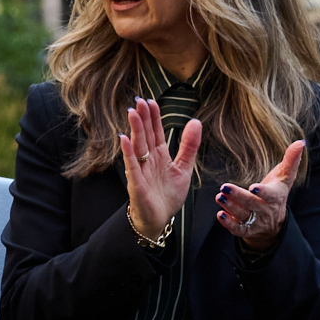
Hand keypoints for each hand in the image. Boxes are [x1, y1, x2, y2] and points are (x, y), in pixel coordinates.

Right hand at [119, 98, 202, 244]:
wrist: (160, 218)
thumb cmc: (168, 194)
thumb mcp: (184, 168)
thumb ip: (189, 146)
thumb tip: (196, 121)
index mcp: (160, 155)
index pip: (156, 132)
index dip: (153, 117)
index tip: (151, 101)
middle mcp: (148, 160)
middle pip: (145, 135)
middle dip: (142, 118)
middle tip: (139, 101)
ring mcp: (141, 170)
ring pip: (137, 146)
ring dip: (135, 129)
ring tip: (132, 113)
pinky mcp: (136, 182)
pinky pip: (131, 165)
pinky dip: (127, 152)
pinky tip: (124, 139)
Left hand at [214, 141, 306, 253]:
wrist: (274, 221)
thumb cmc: (276, 192)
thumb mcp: (284, 177)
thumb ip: (291, 160)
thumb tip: (301, 142)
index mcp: (276, 196)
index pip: (271, 195)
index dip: (263, 192)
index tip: (253, 187)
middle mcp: (266, 210)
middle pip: (252, 204)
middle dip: (239, 196)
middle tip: (224, 187)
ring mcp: (257, 221)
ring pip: (243, 216)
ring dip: (230, 207)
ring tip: (219, 197)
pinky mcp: (246, 230)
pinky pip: (238, 229)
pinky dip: (229, 223)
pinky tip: (220, 215)